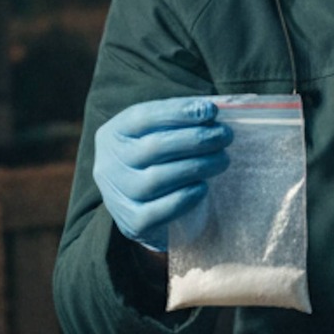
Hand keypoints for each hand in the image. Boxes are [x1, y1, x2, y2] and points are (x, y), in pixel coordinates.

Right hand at [93, 97, 231, 253]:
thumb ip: (177, 122)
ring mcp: (116, 195)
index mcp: (113, 134)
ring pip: (157, 179)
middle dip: (196, 139)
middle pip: (154, 147)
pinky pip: (158, 212)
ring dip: (197, 166)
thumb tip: (208, 111)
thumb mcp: (157, 134)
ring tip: (222, 159)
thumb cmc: (154, 160)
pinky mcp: (131, 223)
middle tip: (225, 136)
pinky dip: (184, 199)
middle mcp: (109, 164)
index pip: (142, 117)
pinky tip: (203, 188)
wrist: (136, 204)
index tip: (211, 111)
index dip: (178, 113)